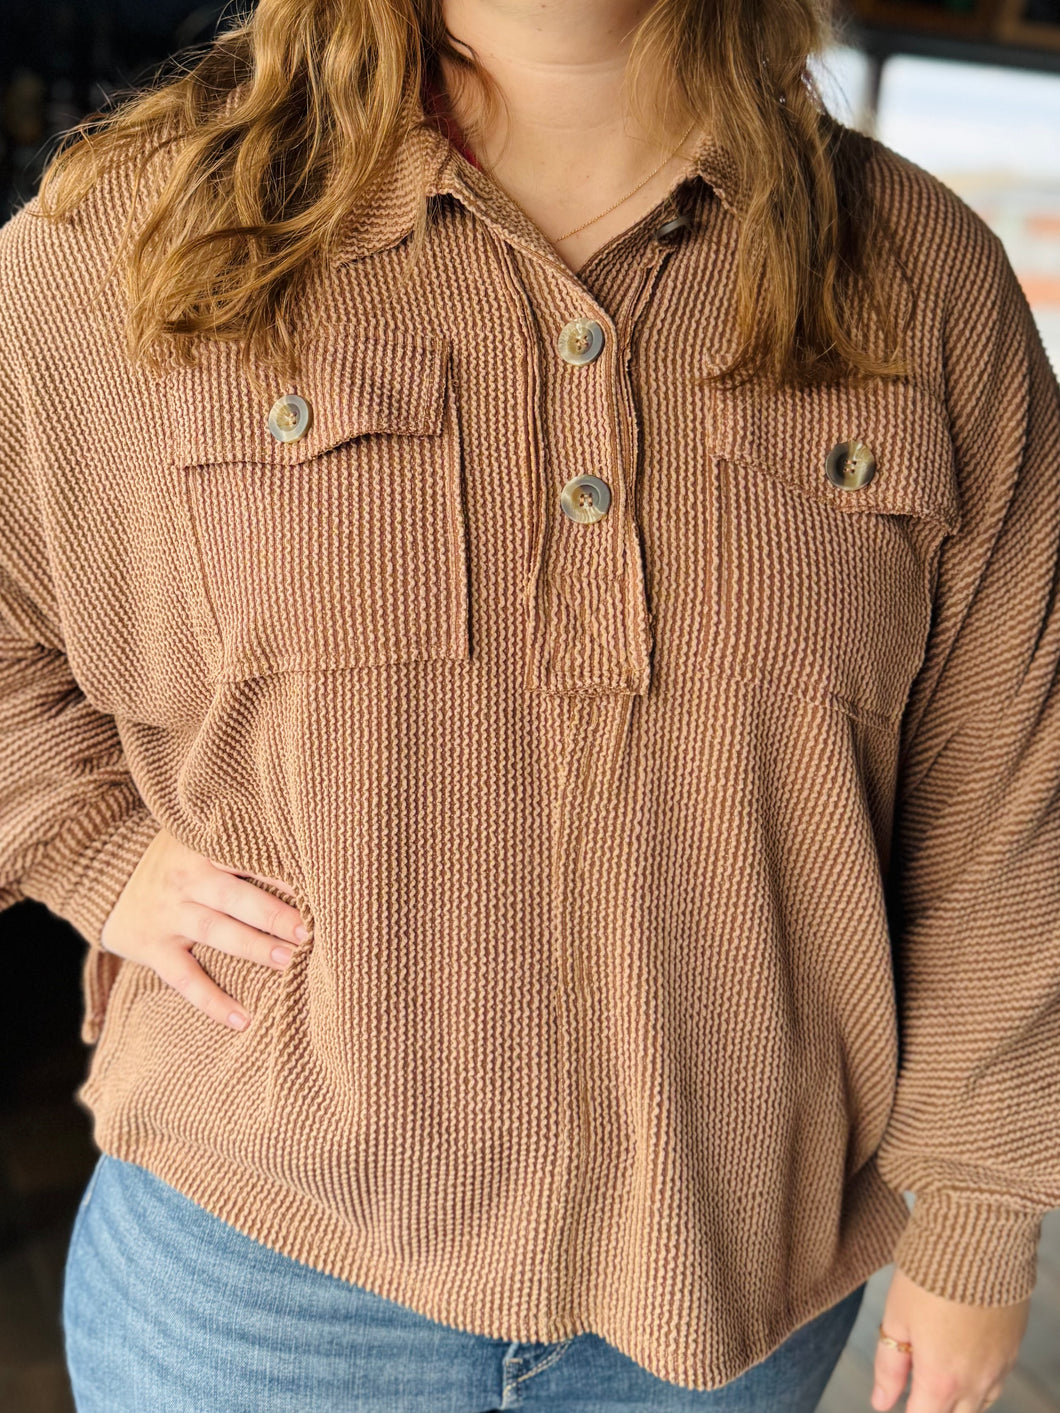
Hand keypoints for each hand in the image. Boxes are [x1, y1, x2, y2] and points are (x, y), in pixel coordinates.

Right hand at [99, 826, 308, 1031]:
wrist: (102, 878)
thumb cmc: (173, 859)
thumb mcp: (196, 840)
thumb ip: (238, 846)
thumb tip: (301, 855)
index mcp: (202, 851)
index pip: (246, 858)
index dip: (281, 873)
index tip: (317, 886)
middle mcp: (186, 882)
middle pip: (235, 897)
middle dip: (273, 914)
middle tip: (309, 930)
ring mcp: (169, 916)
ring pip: (215, 932)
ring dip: (253, 948)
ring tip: (289, 962)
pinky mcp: (153, 948)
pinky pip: (184, 978)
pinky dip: (212, 1000)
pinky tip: (242, 1019)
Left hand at [872, 1266, 1028, 1412]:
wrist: (978, 1241)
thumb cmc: (930, 1275)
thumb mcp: (897, 1318)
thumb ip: (889, 1367)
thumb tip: (881, 1402)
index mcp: (942, 1380)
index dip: (907, 1410)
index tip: (898, 1398)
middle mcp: (975, 1382)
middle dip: (933, 1407)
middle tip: (915, 1383)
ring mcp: (999, 1367)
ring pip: (979, 1404)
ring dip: (957, 1398)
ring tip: (937, 1370)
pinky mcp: (1013, 1347)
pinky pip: (997, 1380)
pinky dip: (979, 1380)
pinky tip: (963, 1357)